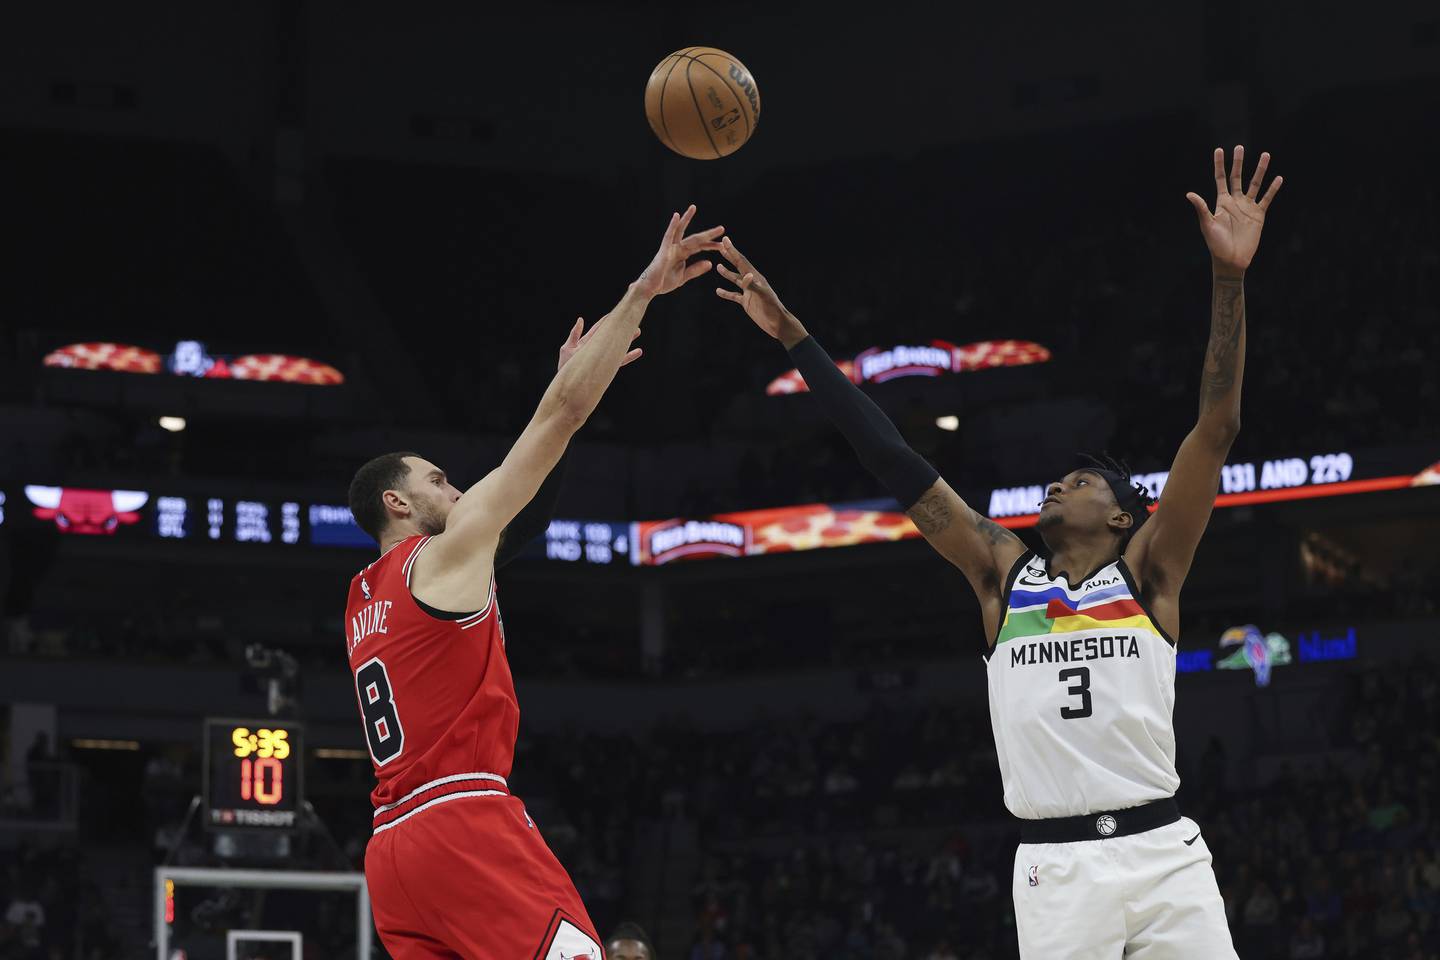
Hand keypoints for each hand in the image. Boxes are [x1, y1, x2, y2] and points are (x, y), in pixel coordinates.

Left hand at [557, 316, 641, 371]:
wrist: (568, 384)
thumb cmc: (565, 366)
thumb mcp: (567, 348)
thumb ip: (574, 334)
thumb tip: (580, 319)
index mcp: (588, 342)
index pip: (599, 329)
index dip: (607, 321)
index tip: (615, 313)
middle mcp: (597, 348)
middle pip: (611, 336)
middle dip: (621, 328)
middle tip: (631, 320)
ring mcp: (603, 358)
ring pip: (618, 347)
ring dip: (628, 340)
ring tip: (637, 332)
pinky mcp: (607, 367)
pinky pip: (620, 361)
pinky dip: (629, 356)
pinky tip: (638, 352)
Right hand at [634, 204, 724, 297]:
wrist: (650, 289)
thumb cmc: (663, 282)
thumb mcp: (683, 277)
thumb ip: (695, 270)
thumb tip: (710, 263)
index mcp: (682, 254)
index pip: (699, 247)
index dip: (711, 246)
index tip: (722, 246)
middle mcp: (676, 248)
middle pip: (694, 238)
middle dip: (708, 234)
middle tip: (722, 228)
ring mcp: (669, 247)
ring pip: (680, 231)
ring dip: (687, 218)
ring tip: (693, 207)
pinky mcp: (663, 250)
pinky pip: (668, 235)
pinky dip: (672, 225)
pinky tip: (677, 215)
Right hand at [714, 236, 807, 346]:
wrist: (777, 323)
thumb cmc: (772, 309)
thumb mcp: (763, 296)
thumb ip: (753, 285)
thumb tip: (746, 275)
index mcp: (756, 277)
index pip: (742, 261)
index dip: (732, 250)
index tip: (724, 240)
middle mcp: (752, 282)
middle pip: (738, 266)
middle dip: (730, 256)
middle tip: (720, 246)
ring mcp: (749, 292)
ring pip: (735, 280)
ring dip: (727, 273)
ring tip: (718, 266)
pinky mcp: (746, 302)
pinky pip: (734, 296)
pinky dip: (726, 293)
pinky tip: (718, 291)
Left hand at [1186, 145, 1282, 275]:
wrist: (1232, 260)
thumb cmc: (1216, 244)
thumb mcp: (1207, 225)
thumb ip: (1202, 208)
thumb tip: (1189, 194)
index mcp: (1221, 202)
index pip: (1220, 179)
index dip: (1219, 165)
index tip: (1219, 150)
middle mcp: (1235, 202)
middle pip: (1237, 177)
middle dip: (1238, 163)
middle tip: (1239, 147)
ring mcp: (1247, 207)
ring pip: (1254, 184)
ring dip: (1260, 170)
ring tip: (1265, 155)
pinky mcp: (1259, 215)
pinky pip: (1267, 199)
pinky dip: (1273, 189)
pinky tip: (1278, 178)